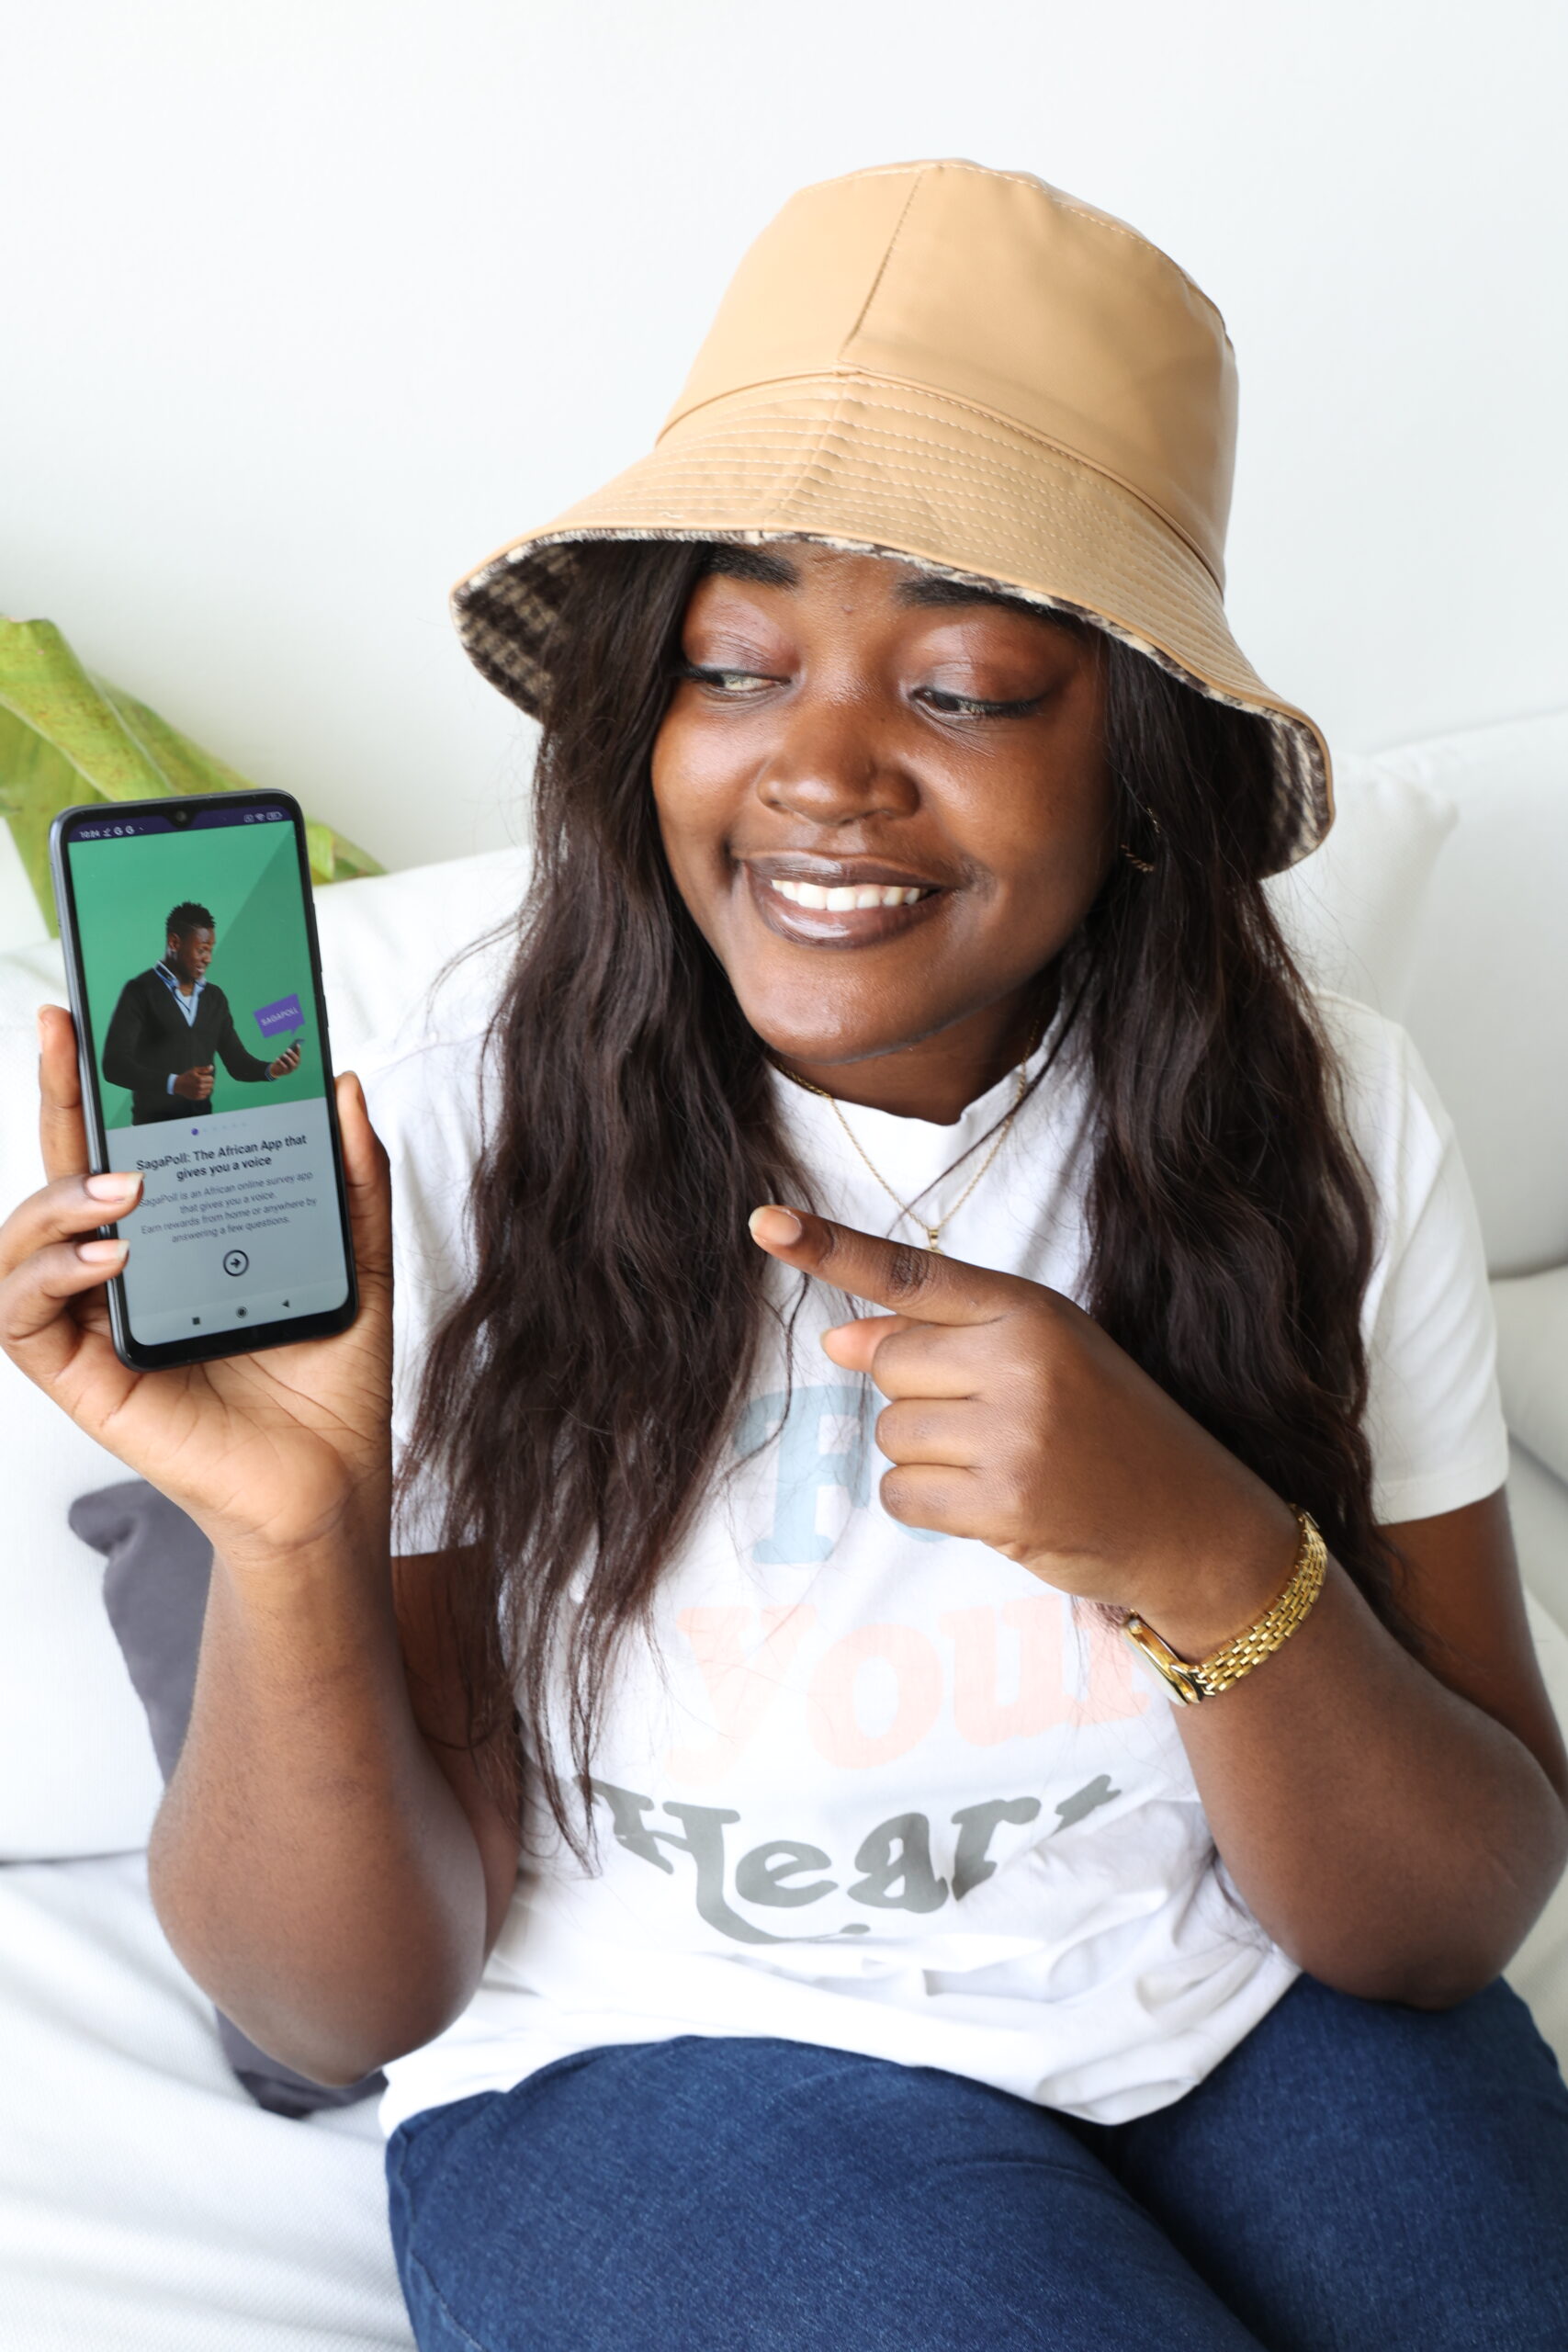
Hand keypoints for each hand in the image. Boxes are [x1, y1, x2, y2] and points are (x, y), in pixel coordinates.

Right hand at [0, 1007, 393, 1570]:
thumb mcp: (355, 1261)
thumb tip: (344, 1084)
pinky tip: (107, 1255)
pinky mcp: (83, 1380)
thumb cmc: (332, 1381)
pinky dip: (50, 1276)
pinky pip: (23, 1317)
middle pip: (62, 1171)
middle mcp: (122, 1274)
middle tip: (65, 1025)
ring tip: (124, 1186)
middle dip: (56, 1093)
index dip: (94, 1081)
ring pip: (21, 1242)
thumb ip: (353, 1178)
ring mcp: (93, 1325)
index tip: (88, 1011)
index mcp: (175, 1239)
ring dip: (56, 1197)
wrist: (332, 1483)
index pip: (119, 1146)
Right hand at [172, 1065, 214, 1099]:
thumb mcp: (194, 1070)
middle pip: (211, 1085)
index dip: (208, 1077)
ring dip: (206, 1088)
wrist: (178, 1084)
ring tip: (200, 1086)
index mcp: (200, 1079)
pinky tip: (199, 1090)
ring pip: (209, 1091)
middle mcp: (200, 1087)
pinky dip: (203, 1093)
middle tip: (202, 1082)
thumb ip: (204, 1069)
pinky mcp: (196, 1097)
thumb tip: (212, 1067)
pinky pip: (205, 1096)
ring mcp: (198, 1093)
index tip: (203, 1077)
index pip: (212, 1079)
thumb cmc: (187, 1076)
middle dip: (208, 1083)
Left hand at [267, 1041, 301, 1079]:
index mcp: (297, 1060)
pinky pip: (284, 1067)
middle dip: (292, 1054)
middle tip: (288, 1049)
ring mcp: (292, 1069)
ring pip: (292, 1064)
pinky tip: (277, 1058)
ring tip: (283, 1054)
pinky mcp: (286, 1072)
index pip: (299, 1054)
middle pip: (296, 1059)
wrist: (278, 1070)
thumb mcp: (285, 1056)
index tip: (297, 1044)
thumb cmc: (283, 1061)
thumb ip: (287, 1054)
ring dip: (288, 1058)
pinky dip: (281, 1062)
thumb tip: (288, 1049)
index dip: (299, 1050)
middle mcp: (296, 1065)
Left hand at [748, 1205, 1296, 1643]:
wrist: (1193, 1521)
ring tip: (1006, 1463)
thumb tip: (838, 1337)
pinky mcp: (1002, 1502)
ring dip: (928, 1458)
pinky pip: (901, 1495)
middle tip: (995, 1421)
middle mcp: (1021, 1360)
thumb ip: (943, 1338)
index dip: (831, 1248)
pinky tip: (993, 1505)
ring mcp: (1012, 1433)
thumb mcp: (1043, 1357)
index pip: (912, 1273)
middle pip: (887, 1364)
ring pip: (890, 1433)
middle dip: (920, 1397)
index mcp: (1032, 1310)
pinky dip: (930, 1507)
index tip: (766, 1224)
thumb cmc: (1110, 1430)